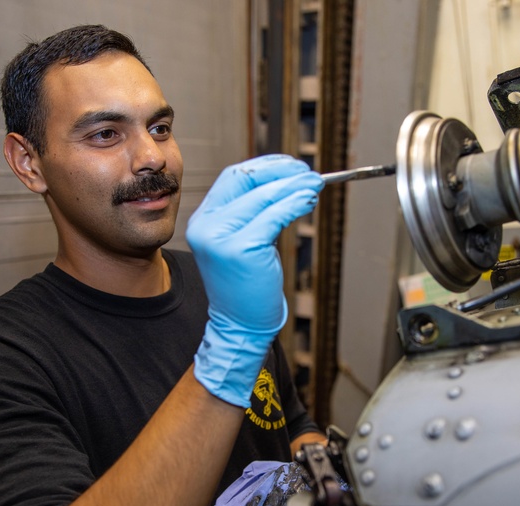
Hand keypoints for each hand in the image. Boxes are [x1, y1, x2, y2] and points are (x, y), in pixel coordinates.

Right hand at [187, 154, 322, 406]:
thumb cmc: (246, 285)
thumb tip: (284, 181)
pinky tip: (308, 201)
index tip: (291, 167)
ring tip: (315, 186)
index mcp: (204, 220)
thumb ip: (251, 213)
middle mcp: (207, 225)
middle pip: (246, 180)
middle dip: (282, 172)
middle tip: (309, 174)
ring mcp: (221, 238)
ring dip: (294, 186)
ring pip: (264, 196)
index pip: (234, 177)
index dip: (266, 167)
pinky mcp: (241, 249)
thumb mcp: (240, 241)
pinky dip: (295, 204)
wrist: (239, 324)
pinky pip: (274, 216)